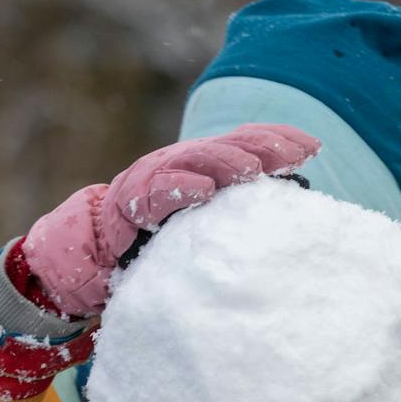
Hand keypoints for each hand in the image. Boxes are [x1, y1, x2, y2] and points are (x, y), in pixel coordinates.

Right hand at [16, 124, 318, 317]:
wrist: (88, 261)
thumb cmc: (154, 249)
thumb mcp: (202, 234)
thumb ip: (235, 222)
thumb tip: (293, 222)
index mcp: (202, 170)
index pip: (244, 146)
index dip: (277, 141)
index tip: (312, 147)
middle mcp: (179, 167)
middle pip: (225, 147)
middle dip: (261, 145)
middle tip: (293, 152)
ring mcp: (152, 182)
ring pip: (193, 162)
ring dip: (225, 161)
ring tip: (254, 167)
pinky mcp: (128, 206)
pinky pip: (154, 194)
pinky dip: (179, 188)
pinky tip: (203, 190)